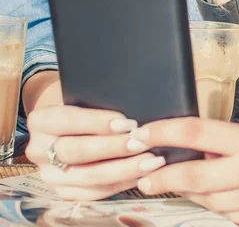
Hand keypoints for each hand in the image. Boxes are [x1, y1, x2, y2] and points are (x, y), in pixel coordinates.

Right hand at [26, 105, 166, 199]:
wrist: (61, 124)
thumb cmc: (79, 104)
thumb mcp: (81, 95)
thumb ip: (97, 102)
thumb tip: (132, 110)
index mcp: (40, 121)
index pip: (69, 120)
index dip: (99, 122)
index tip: (127, 122)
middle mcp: (39, 150)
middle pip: (78, 151)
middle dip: (114, 148)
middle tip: (142, 143)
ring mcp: (50, 175)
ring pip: (88, 176)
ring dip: (123, 169)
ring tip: (150, 161)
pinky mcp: (64, 192)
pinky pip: (95, 192)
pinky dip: (121, 183)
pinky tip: (141, 174)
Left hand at [131, 117, 238, 226]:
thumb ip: (228, 141)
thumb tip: (194, 146)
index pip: (195, 132)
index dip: (163, 132)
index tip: (143, 133)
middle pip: (190, 175)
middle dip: (160, 176)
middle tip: (141, 173)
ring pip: (203, 199)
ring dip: (186, 190)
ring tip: (172, 181)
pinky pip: (223, 215)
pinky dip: (211, 204)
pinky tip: (211, 194)